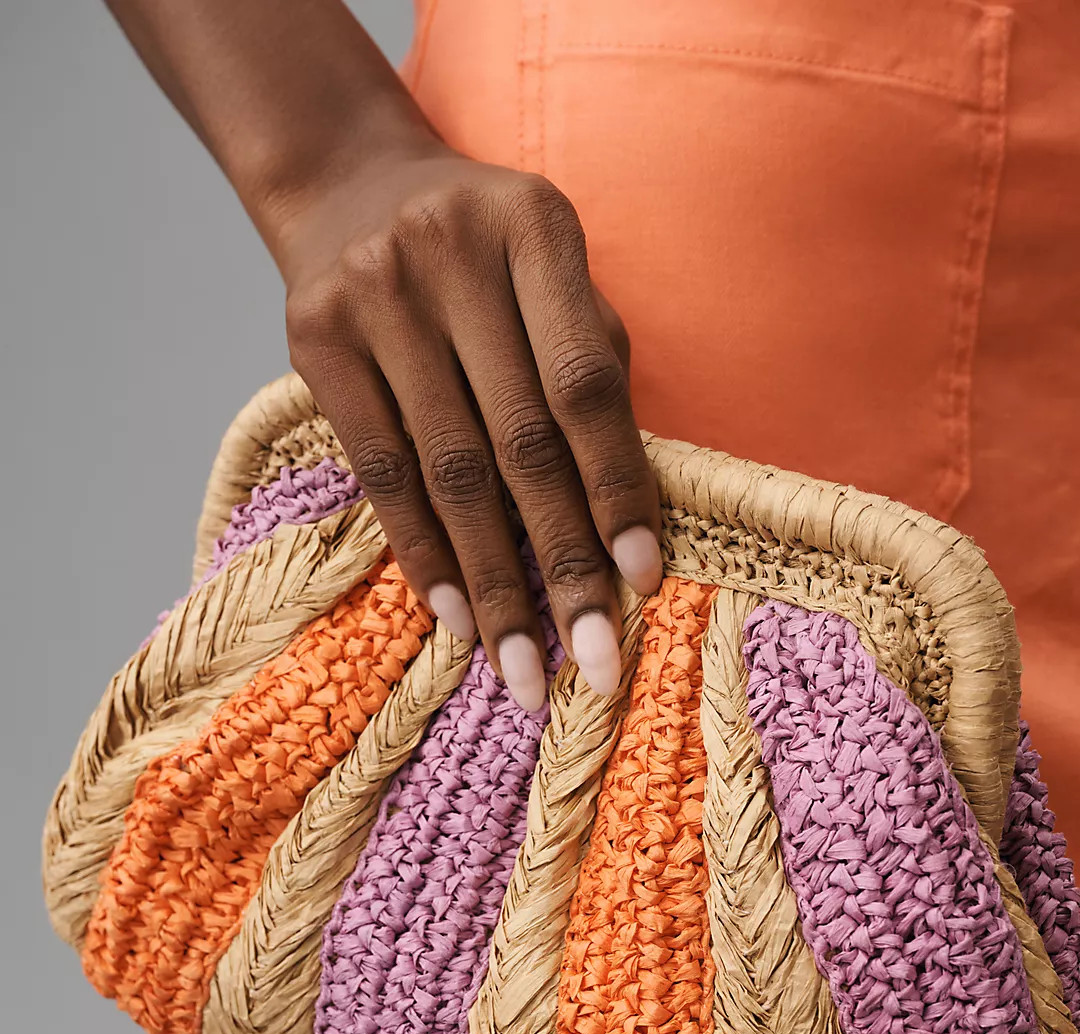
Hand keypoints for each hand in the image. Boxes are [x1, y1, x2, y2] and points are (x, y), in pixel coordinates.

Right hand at [277, 142, 662, 709]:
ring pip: (448, 471)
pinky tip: (459, 618)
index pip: (586, 384)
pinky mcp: (314, 339)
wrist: (349, 185)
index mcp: (535, 225)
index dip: (617, 487)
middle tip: (593, 663)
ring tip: (524, 669)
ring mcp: (374, 293)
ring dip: (493, 585)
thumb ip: (593, 366)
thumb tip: (627, 522)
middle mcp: (451, 251)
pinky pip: (378, 473)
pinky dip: (425, 554)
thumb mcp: (550, 276)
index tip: (641, 582)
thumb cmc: (484, 259)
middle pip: (520, 441)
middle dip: (563, 564)